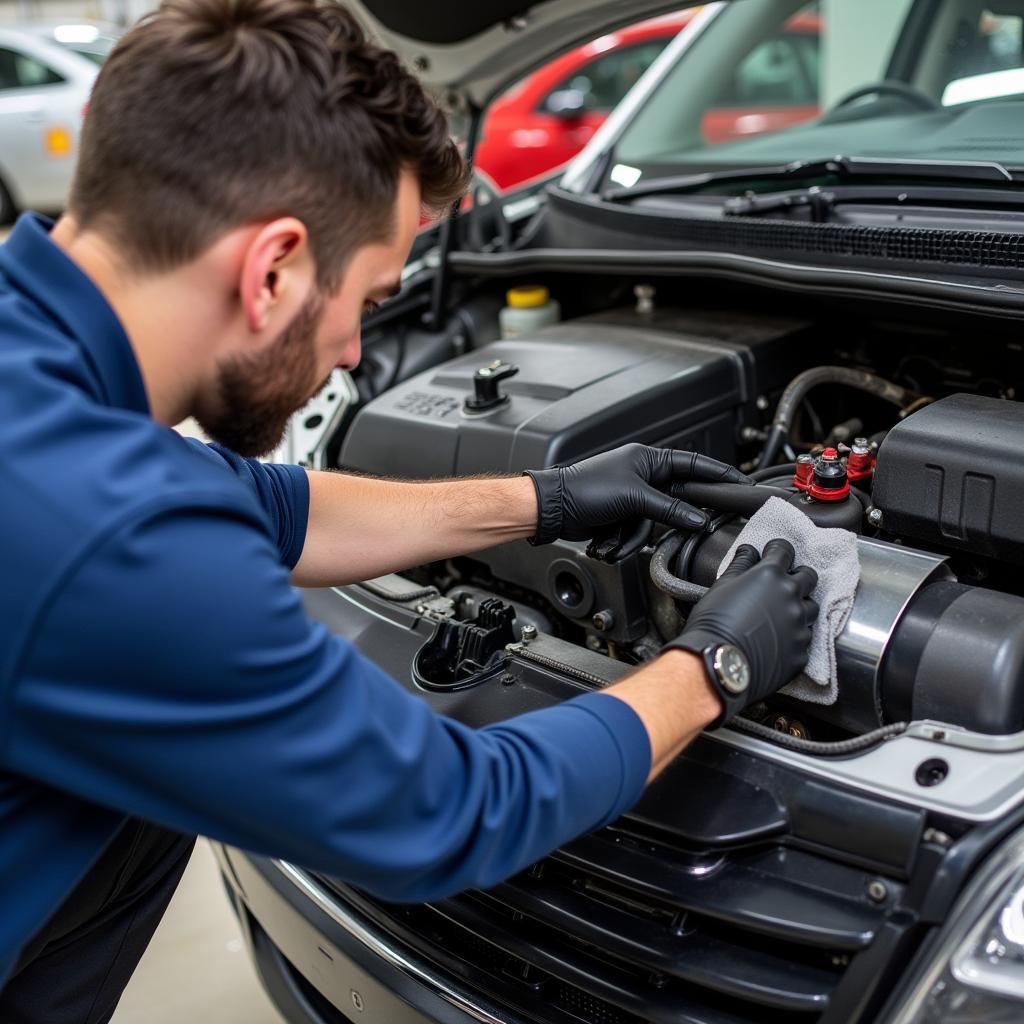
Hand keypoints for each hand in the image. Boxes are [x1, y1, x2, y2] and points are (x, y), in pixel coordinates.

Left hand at [524, 443, 749, 561]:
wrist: (553, 510)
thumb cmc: (585, 490)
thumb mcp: (633, 498)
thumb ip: (669, 509)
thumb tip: (696, 518)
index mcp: (648, 459)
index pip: (694, 464)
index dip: (719, 475)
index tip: (742, 483)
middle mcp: (642, 476)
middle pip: (672, 502)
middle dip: (664, 521)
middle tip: (687, 529)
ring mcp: (631, 498)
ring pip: (652, 525)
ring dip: (630, 538)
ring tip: (611, 539)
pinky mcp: (620, 517)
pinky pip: (635, 535)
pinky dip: (620, 542)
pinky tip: (604, 542)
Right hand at [666, 539, 817, 726]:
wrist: (718, 663)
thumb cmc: (714, 623)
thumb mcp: (722, 586)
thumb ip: (740, 565)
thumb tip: (749, 550)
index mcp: (771, 576)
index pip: (785, 551)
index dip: (778, 550)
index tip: (772, 552)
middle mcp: (791, 597)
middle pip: (809, 577)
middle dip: (797, 575)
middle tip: (783, 581)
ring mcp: (799, 626)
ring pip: (812, 608)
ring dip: (800, 606)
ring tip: (782, 612)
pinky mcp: (801, 652)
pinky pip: (804, 638)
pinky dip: (794, 635)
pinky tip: (778, 638)